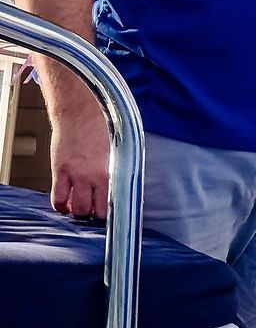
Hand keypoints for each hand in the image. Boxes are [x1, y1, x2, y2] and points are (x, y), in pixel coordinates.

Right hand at [49, 102, 110, 218]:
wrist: (80, 111)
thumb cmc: (103, 124)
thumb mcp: (120, 148)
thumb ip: (121, 166)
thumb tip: (125, 180)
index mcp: (114, 170)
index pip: (117, 201)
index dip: (115, 212)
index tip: (116, 216)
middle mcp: (95, 176)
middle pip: (97, 210)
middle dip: (97, 215)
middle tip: (96, 214)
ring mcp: (76, 175)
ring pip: (78, 208)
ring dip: (80, 212)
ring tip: (81, 209)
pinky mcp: (60, 171)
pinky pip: (58, 198)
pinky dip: (61, 206)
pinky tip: (65, 205)